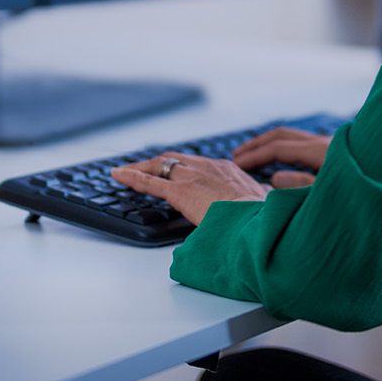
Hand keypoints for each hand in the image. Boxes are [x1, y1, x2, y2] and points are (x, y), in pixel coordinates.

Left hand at [111, 152, 268, 226]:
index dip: (184, 166)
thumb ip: (256, 197)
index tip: (177, 170)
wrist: (257, 220)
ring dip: (142, 167)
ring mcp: (192, 176)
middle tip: (145, 167)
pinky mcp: (179, 190)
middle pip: (176, 159)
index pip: (199, 164)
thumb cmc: (262, 216)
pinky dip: (132, 176)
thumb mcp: (260, 202)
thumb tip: (263, 197)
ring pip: (160, 165)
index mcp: (228, 170)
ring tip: (126, 171)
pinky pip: (150, 181)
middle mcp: (208, 166)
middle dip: (159, 162)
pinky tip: (118, 174)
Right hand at [232, 127, 330, 188]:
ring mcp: (330, 145)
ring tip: (254, 155)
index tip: (235, 166)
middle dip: (257, 144)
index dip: (254, 157)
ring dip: (270, 144)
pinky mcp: (336, 152)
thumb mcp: (329, 193)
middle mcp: (322, 142)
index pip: (277, 149)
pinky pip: (302, 144)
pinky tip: (282, 161)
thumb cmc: (360, 198)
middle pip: (281, 136)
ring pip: (292, 138)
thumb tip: (274, 178)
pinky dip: (285, 149)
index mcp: (319, 150)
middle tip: (237, 155)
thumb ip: (301, 186)